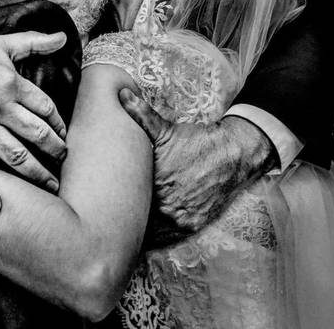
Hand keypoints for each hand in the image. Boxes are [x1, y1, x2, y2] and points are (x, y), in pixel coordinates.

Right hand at [0, 32, 68, 213]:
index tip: (64, 133)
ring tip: (51, 185)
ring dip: (36, 173)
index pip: (46, 108)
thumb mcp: (0, 44)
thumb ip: (33, 42)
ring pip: (15, 154)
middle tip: (64, 160)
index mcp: (11, 84)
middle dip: (55, 149)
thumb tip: (62, 37)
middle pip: (37, 133)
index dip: (59, 123)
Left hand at [118, 88, 272, 232]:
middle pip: (136, 221)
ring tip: (124, 232)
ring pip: (151, 234)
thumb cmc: (196, 141)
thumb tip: (122, 94)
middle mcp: (167, 205)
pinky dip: (158, 237)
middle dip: (123, 221)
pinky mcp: (193, 225)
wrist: (233, 153)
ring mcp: (181, 218)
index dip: (112, 205)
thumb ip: (140, 114)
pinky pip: (169, 238)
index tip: (101, 206)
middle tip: (106, 222)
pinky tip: (146, 235)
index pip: (123, 204)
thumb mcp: (165, 129)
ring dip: (140, 232)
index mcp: (154, 184)